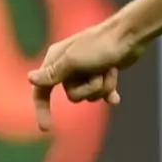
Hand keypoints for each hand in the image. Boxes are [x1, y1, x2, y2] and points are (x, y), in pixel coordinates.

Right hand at [28, 22, 144, 131]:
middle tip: (98, 72)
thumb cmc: (101, 45)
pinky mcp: (102, 72)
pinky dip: (109, 92)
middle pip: (72, 95)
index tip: (46, 128)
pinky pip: (103, 93)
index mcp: (56, 59)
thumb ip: (53, 73)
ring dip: (102, 86)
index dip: (42, 108)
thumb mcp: (73, 61)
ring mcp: (86, 70)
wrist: (130, 34)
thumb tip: (30, 79)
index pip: (41, 89)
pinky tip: (116, 98)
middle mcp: (68, 66)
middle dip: (88, 89)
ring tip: (110, 70)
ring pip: (89, 95)